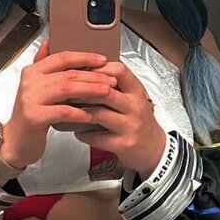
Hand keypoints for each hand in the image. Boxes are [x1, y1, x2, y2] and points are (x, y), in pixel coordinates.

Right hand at [1, 40, 118, 168]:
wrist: (16, 141)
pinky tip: (91, 115)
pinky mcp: (34, 117)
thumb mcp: (35, 87)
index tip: (102, 60)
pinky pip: (62, 111)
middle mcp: (30, 82)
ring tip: (107, 92)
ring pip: (66, 89)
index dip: (84, 57)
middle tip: (111, 79)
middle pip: (67, 73)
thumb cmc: (31, 115)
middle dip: (93, 75)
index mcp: (32, 71)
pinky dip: (79, 112)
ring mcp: (31, 99)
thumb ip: (42, 65)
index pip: (61, 57)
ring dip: (90, 90)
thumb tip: (49, 42)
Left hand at [74, 60, 166, 176]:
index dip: (99, 69)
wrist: (154, 149)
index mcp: (136, 91)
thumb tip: (86, 73)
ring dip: (79, 112)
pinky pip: (96, 137)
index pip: (119, 71)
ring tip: (68, 110)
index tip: (82, 71)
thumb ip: (115, 87)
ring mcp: (130, 126)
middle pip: (106, 91)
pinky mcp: (123, 144)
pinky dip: (83, 134)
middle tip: (66, 90)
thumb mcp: (133, 99)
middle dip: (83, 90)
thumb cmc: (138, 121)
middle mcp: (135, 107)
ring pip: (99, 114)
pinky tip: (77, 131)